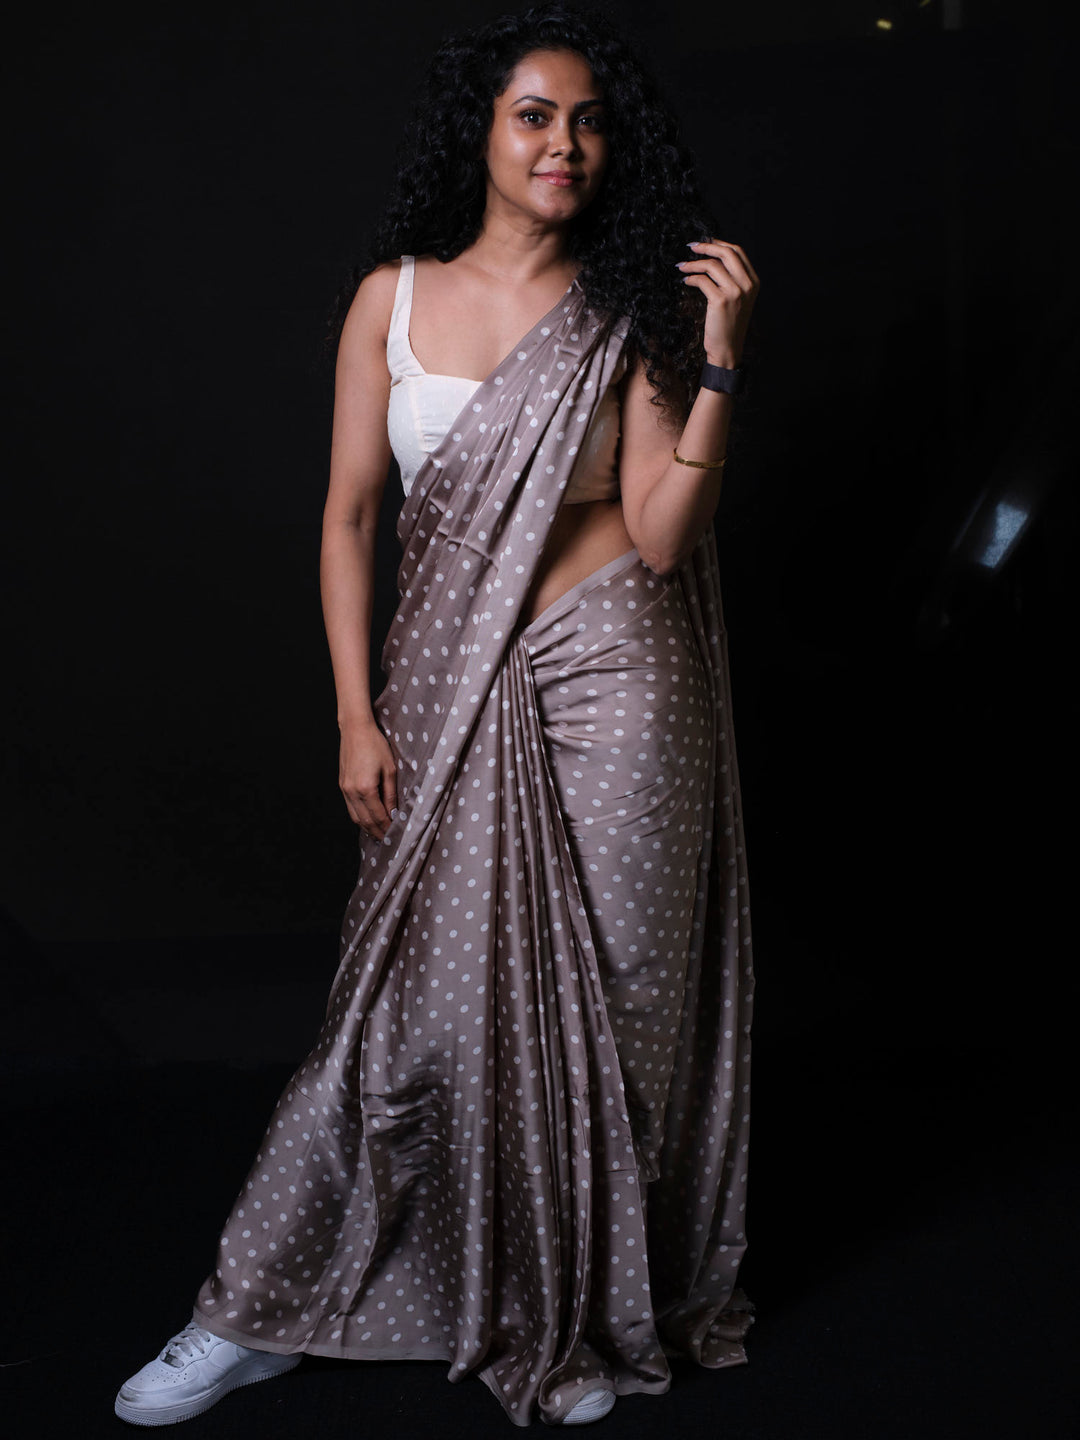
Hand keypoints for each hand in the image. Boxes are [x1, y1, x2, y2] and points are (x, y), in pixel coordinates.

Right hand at [338, 716, 398, 839]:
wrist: (355, 729)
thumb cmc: (375, 745)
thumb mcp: (390, 769)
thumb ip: (391, 794)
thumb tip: (394, 812)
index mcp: (365, 788)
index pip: (378, 816)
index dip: (387, 827)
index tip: (396, 834)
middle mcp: (352, 791)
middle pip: (365, 821)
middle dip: (377, 832)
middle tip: (389, 839)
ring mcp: (344, 789)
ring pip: (355, 817)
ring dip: (367, 828)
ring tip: (378, 833)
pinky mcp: (342, 785)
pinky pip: (350, 808)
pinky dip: (359, 818)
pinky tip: (367, 820)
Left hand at [676, 238, 759, 368]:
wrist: (727, 350)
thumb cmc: (728, 325)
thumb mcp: (738, 299)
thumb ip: (732, 279)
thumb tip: (713, 258)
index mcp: (753, 281)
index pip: (738, 252)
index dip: (720, 243)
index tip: (705, 242)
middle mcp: (747, 285)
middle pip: (726, 253)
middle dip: (706, 246)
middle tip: (691, 246)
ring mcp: (735, 292)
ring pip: (712, 265)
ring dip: (693, 263)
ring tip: (682, 266)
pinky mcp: (721, 301)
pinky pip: (702, 280)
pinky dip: (691, 278)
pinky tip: (685, 281)